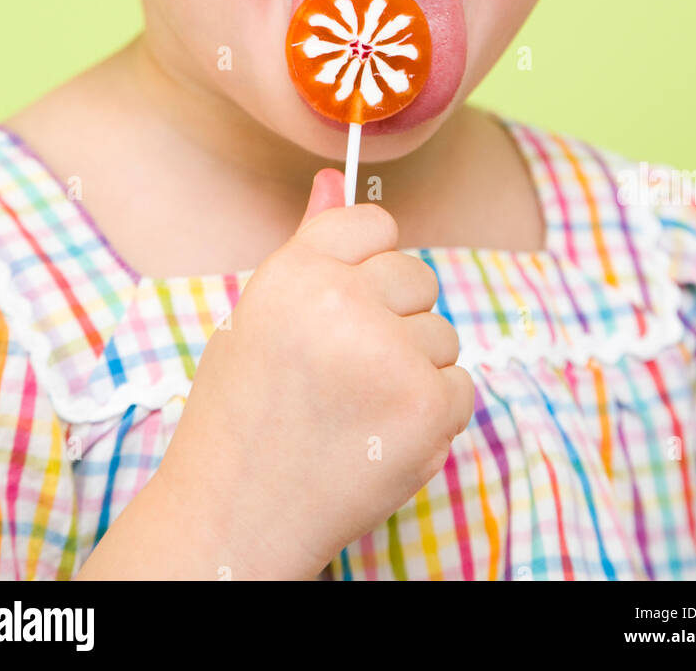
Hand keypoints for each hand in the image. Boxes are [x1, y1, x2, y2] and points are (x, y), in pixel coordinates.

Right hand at [159, 167, 474, 579]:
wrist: (235, 516)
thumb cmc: (243, 412)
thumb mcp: (259, 314)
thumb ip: (308, 244)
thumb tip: (335, 179)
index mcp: (294, 270)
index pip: (373, 223)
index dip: (364, 267)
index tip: (341, 306)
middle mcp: (341, 301)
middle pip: (416, 276)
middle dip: (393, 319)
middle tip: (341, 371)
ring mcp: (388, 354)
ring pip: (442, 332)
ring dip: (414, 368)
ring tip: (356, 408)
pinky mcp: (425, 406)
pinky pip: (460, 385)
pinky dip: (433, 413)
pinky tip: (380, 435)